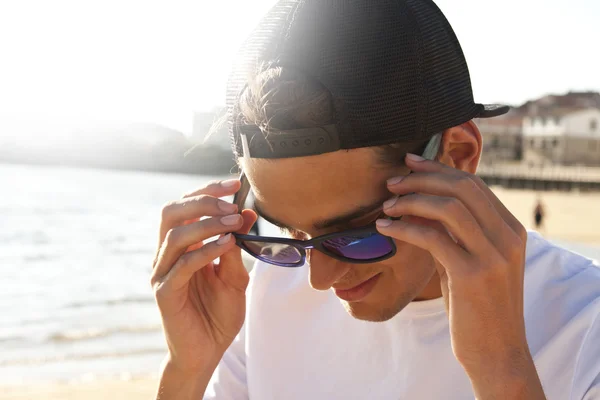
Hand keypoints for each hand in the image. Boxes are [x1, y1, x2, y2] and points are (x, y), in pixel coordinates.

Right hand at [151, 179, 256, 374]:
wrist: (207, 352)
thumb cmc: (218, 313)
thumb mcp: (234, 275)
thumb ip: (236, 246)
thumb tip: (247, 213)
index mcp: (181, 246)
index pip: (185, 206)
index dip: (207, 190)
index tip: (235, 184)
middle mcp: (166, 255)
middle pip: (171, 212)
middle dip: (202, 202)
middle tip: (231, 206)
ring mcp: (162, 273)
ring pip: (174, 234)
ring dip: (207, 224)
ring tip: (234, 224)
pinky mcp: (165, 292)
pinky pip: (182, 264)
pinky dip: (206, 250)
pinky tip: (226, 245)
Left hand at [376, 154, 544, 397]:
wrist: (496, 352)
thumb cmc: (478, 308)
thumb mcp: (471, 262)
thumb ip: (454, 234)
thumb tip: (421, 206)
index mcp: (511, 230)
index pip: (473, 184)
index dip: (438, 169)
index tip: (409, 163)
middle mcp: (507, 237)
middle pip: (462, 187)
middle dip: (422, 178)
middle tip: (392, 182)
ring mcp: (493, 255)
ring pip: (449, 206)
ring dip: (411, 201)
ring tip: (386, 206)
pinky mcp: (472, 274)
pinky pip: (433, 237)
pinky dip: (404, 227)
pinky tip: (385, 228)